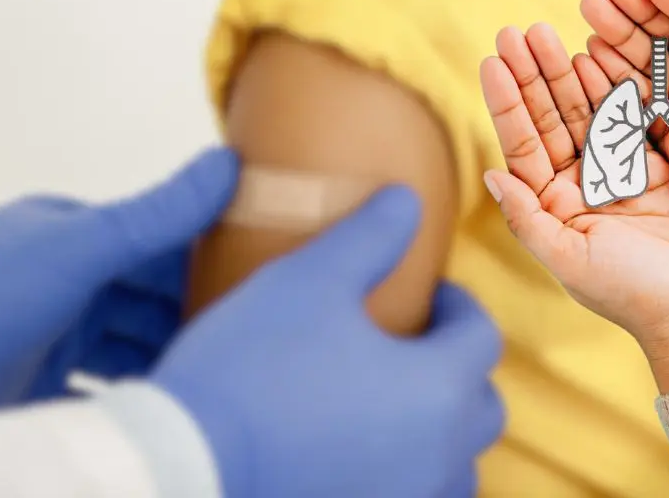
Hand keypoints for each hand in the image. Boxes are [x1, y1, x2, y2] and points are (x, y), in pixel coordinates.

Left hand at [0, 148, 238, 421]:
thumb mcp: (78, 247)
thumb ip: (156, 215)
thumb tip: (228, 162)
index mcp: (73, 236)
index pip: (157, 243)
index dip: (209, 255)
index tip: (265, 275)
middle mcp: (63, 284)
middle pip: (146, 298)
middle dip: (196, 312)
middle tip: (253, 337)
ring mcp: (47, 341)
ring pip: (127, 345)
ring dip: (168, 357)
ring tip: (221, 377)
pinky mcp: (33, 395)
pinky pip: (100, 391)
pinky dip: (133, 396)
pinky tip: (168, 409)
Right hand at [152, 185, 503, 497]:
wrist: (186, 466)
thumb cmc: (253, 368)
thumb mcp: (310, 280)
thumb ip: (370, 237)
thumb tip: (407, 201)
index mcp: (438, 387)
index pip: (481, 336)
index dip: (459, 306)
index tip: (428, 294)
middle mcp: (439, 455)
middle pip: (481, 407)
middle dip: (459, 370)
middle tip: (411, 345)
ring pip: (453, 465)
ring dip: (439, 431)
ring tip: (387, 402)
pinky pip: (414, 496)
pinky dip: (404, 473)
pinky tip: (357, 449)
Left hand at [479, 25, 668, 391]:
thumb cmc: (632, 294)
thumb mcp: (570, 259)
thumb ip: (530, 218)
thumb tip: (493, 176)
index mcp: (554, 207)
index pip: (523, 144)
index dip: (507, 101)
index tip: (492, 60)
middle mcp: (580, 187)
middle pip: (550, 118)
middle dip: (532, 74)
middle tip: (517, 30)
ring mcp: (619, 175)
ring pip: (587, 111)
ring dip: (566, 72)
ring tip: (548, 31)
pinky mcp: (658, 168)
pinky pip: (632, 117)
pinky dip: (615, 86)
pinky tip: (596, 53)